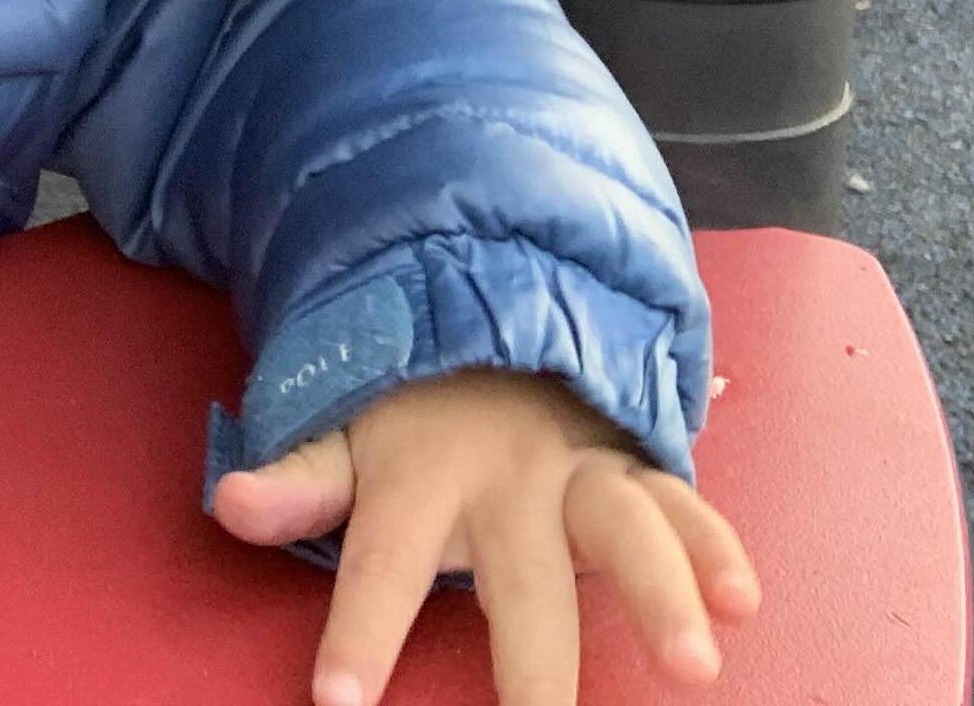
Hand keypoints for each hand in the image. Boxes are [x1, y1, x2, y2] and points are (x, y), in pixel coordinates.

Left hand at [211, 369, 758, 705]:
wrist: (487, 307)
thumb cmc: (408, 406)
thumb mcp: (340, 433)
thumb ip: (296, 479)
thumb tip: (231, 506)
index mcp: (419, 483)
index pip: (381, 568)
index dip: (360, 633)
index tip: (340, 704)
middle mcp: (505, 484)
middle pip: (522, 582)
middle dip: (537, 664)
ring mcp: (577, 474)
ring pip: (625, 531)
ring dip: (662, 594)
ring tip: (693, 664)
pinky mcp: (635, 470)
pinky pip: (681, 504)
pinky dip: (716, 547)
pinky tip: (741, 597)